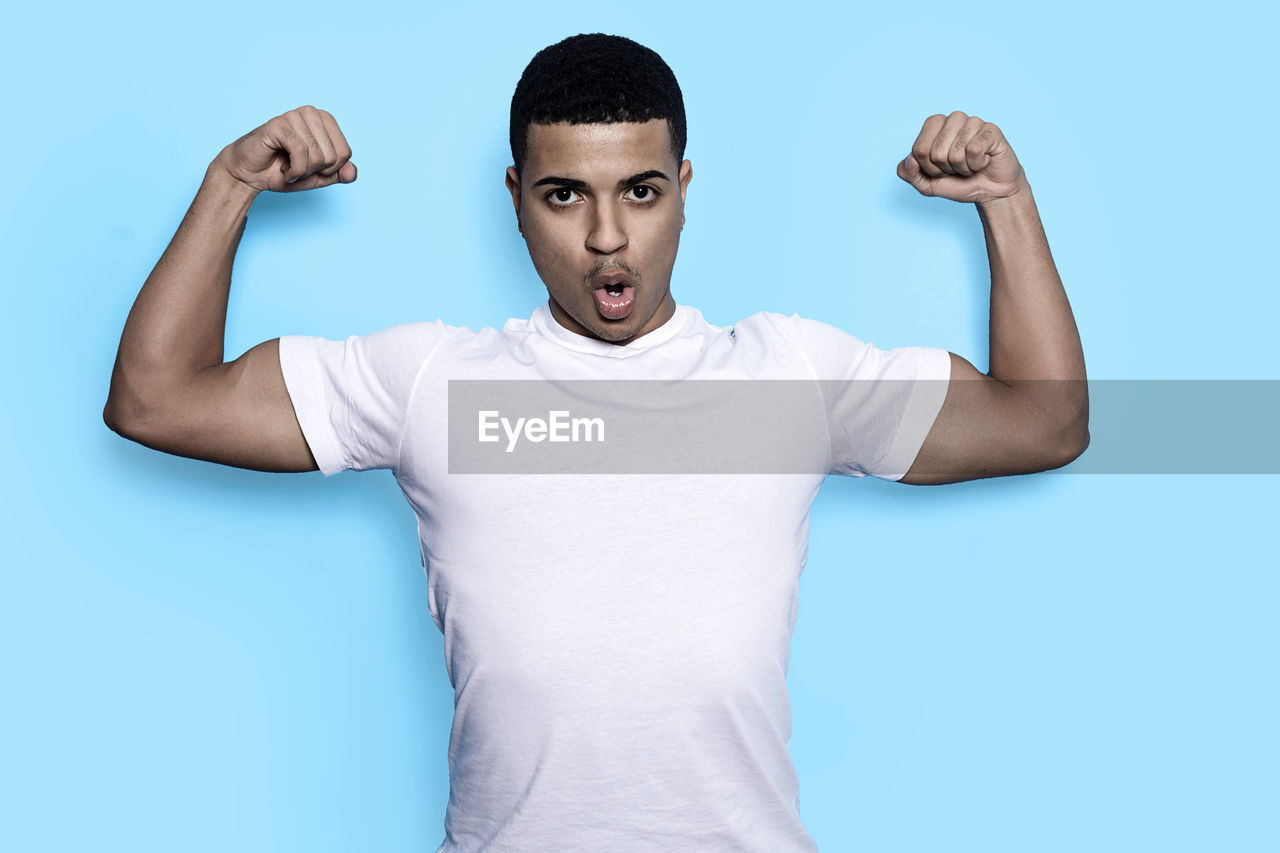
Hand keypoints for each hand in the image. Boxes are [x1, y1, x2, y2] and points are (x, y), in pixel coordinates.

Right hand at [212, 105, 356, 193]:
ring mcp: (294, 115)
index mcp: (324, 121)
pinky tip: (283, 168)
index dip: (329, 170)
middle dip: (315, 171)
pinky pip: (301, 152)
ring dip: (302, 171)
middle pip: (333, 156)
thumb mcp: (317, 177)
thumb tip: (353, 172)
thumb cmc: (283, 171)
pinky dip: (294, 170)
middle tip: (296, 167)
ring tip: (288, 166)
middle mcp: (311, 113)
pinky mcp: (278, 123)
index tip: (310, 167)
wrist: (250, 175)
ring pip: (317, 155)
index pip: (345, 153)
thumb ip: (337, 174)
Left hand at [897, 112, 1025, 203]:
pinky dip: (978, 164)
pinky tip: (984, 160)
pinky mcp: (990, 130)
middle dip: (946, 169)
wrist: (989, 191)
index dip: (929, 168)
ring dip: (962, 167)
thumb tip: (909, 161)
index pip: (919, 150)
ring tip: (970, 164)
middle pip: (936, 153)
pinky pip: (974, 150)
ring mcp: (973, 122)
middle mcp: (953, 119)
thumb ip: (909, 174)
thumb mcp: (927, 184)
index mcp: (934, 125)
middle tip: (958, 167)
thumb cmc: (958, 183)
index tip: (941, 169)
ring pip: (956, 152)